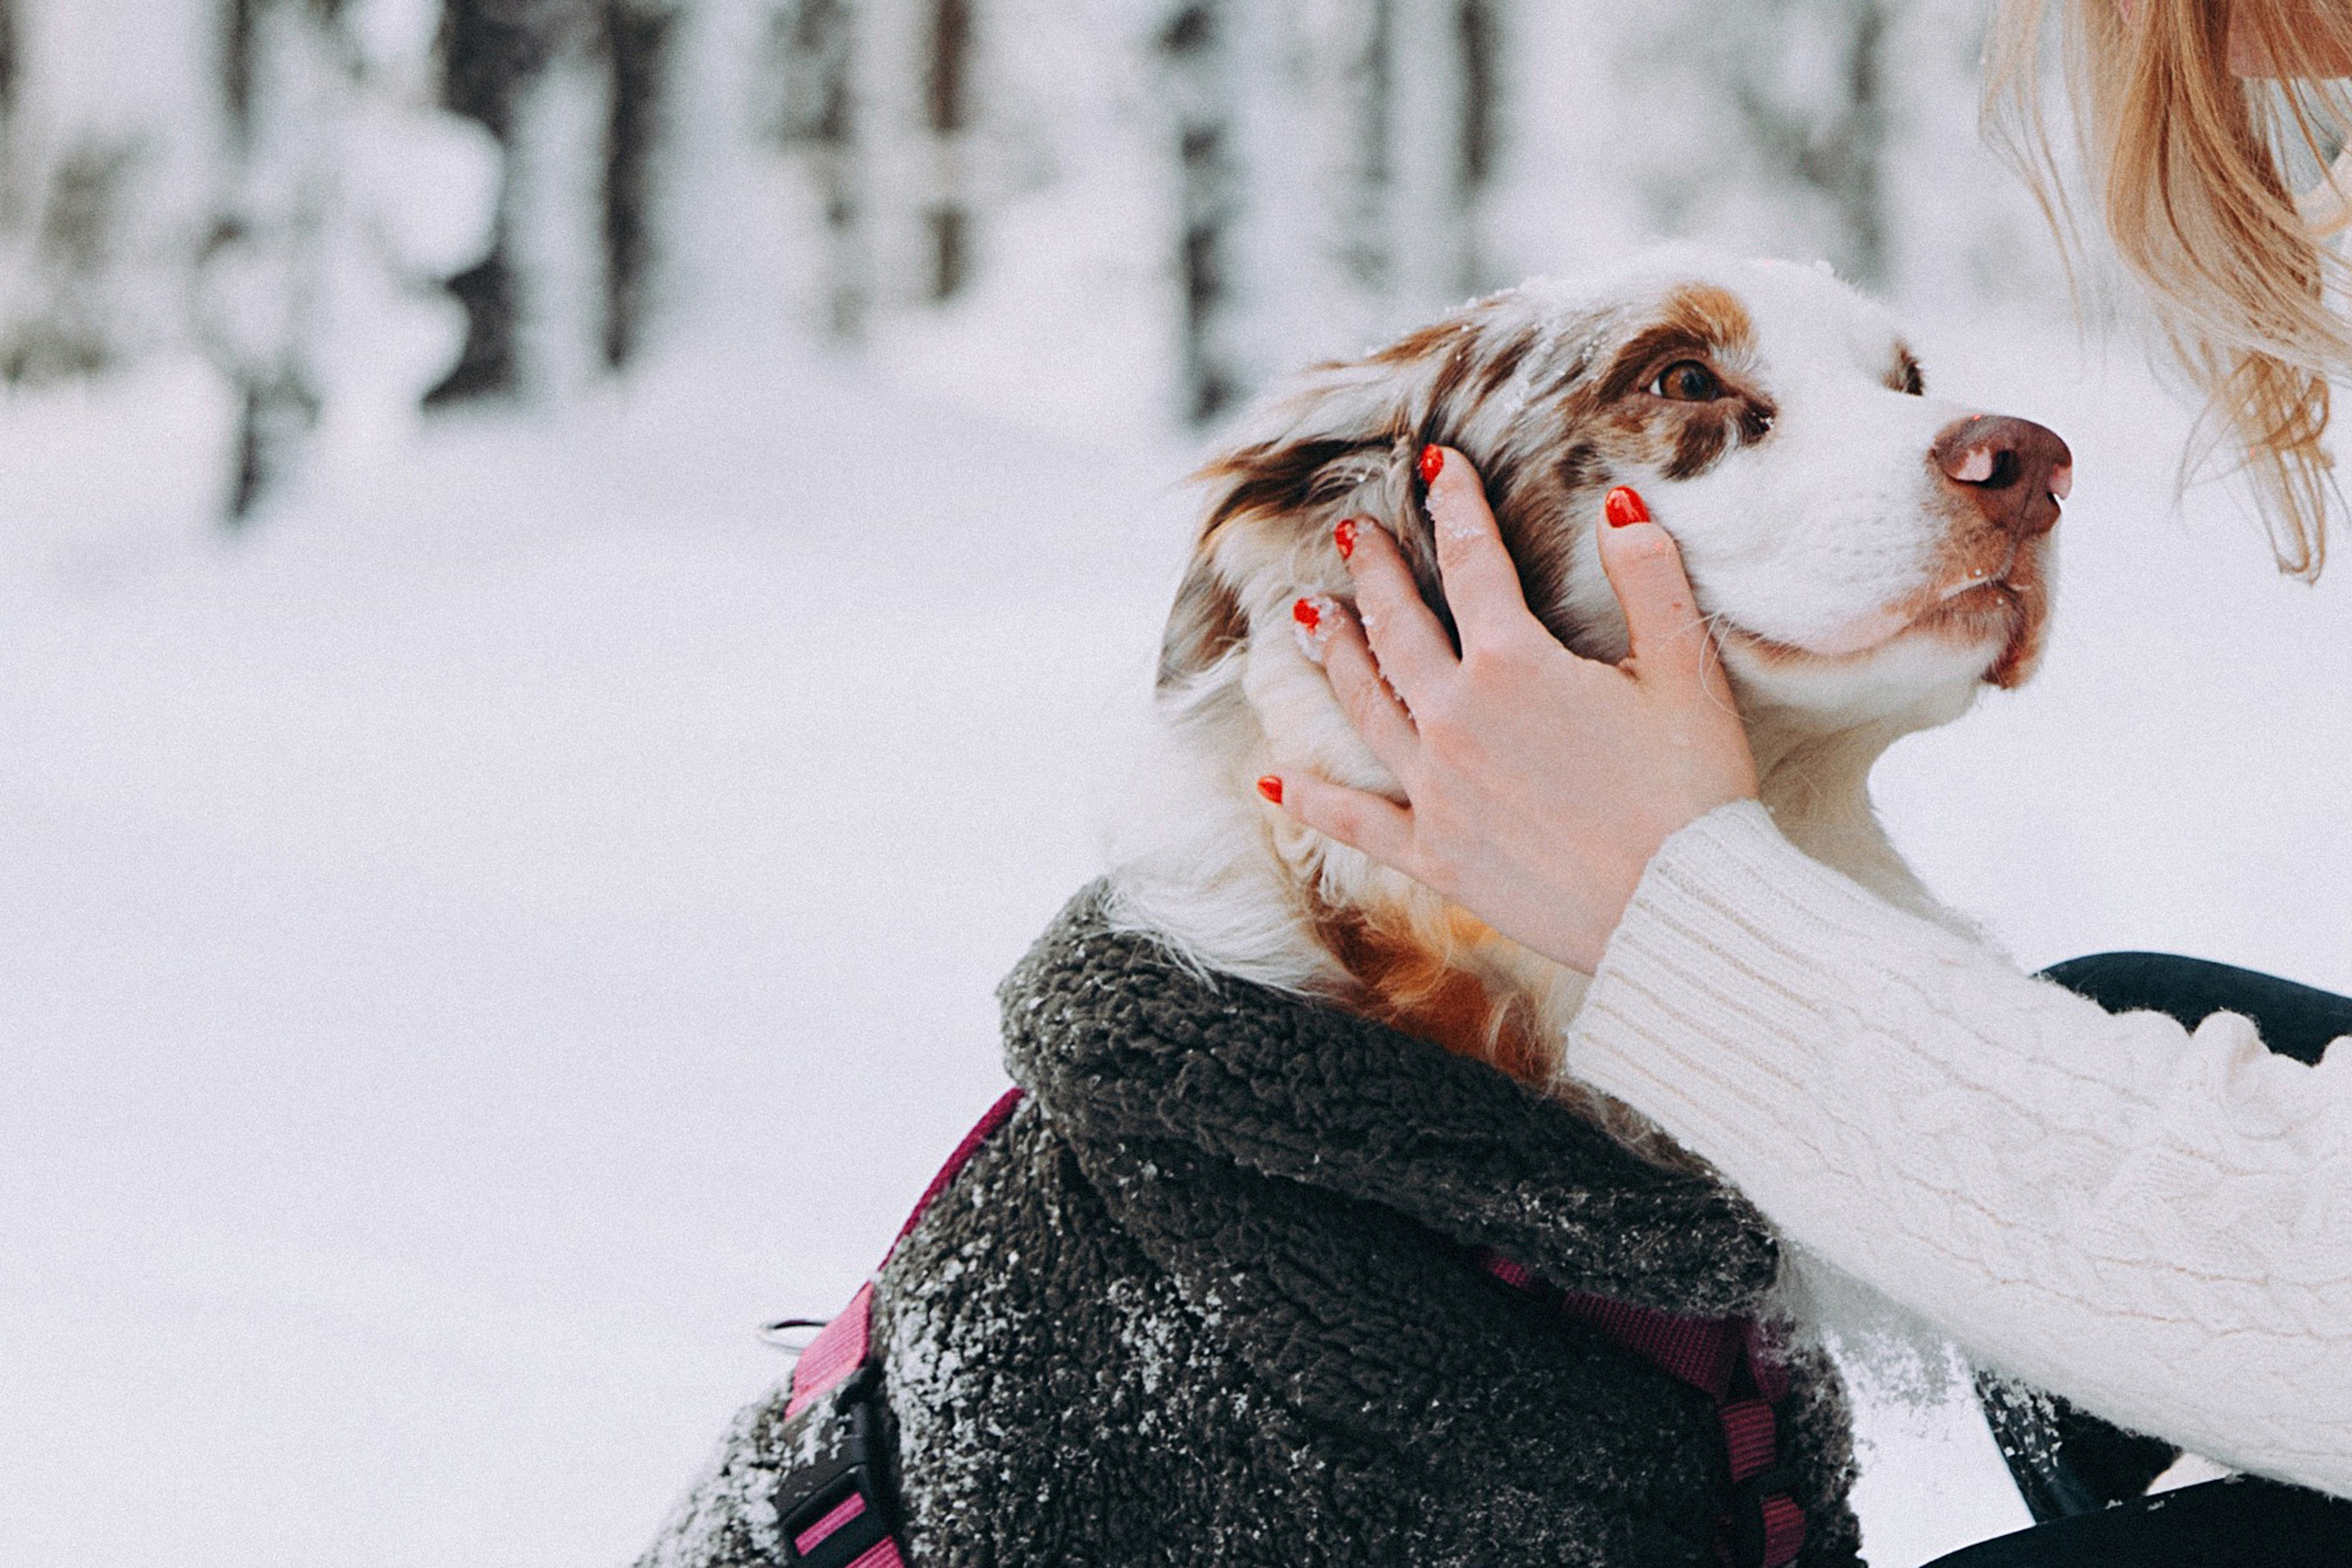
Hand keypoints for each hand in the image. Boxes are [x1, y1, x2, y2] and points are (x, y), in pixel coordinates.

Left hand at [1264, 448, 1758, 973]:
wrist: (1677, 910)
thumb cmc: (1691, 793)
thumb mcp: (1685, 672)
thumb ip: (1648, 578)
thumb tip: (1622, 505)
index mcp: (1513, 663)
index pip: (1472, 562)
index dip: (1453, 505)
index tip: (1433, 464)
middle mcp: (1455, 718)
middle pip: (1398, 627)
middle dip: (1372, 571)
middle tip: (1348, 534)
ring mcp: (1436, 789)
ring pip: (1365, 707)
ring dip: (1334, 657)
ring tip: (1306, 620)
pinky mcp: (1434, 855)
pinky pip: (1356, 821)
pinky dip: (1311, 801)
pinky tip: (1274, 783)